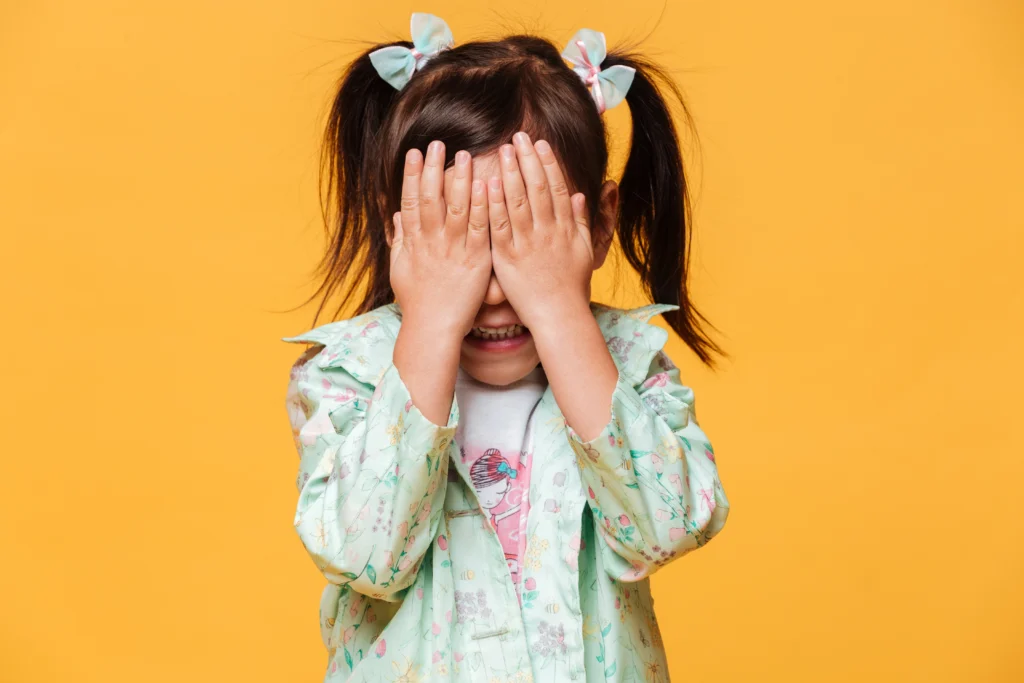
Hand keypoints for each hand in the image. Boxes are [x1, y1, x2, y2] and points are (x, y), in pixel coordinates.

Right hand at [390, 140, 490, 426]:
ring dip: (459, 180)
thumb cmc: (417, 302)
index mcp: (413, 243)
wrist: (432, 329)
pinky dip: (482, 207)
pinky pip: (478, 229)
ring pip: (455, 209)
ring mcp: (452, 251)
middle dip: (434, 170)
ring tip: (464, 155)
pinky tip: (487, 186)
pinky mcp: (474, 261)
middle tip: (438, 144)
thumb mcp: (400, 268)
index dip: (413, 176)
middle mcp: (430, 243)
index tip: (415, 153)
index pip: (411, 202)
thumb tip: (396, 215)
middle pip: (431, 199)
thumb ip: (399, 240)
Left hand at [486, 131, 594, 328]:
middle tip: (517, 137)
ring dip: (511, 173)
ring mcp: (528, 244)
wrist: (559, 315)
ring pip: (519, 202)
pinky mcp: (508, 258)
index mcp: (565, 228)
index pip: (558, 188)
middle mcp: (548, 232)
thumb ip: (583, 221)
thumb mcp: (584, 251)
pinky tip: (488, 184)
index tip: (539, 144)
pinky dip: (494, 204)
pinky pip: (500, 227)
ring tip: (504, 150)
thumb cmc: (571, 286)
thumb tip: (584, 194)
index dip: (548, 164)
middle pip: (538, 189)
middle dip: (527, 160)